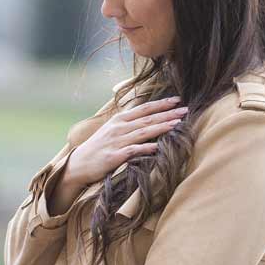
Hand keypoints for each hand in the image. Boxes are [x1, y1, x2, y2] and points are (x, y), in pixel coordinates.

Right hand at [57, 97, 186, 206]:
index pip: (144, 109)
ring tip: (177, 124)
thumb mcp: (112, 130)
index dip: (161, 104)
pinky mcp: (114, 156)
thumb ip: (128, 124)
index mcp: (119, 119)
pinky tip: (158, 147)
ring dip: (161, 127)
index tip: (177, 100)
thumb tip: (147, 118)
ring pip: (143, 132)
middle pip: (147, 119)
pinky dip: (145, 148)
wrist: (78, 164)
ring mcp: (116, 142)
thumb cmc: (98, 148)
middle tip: (186, 110)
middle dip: (168, 114)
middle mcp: (119, 128)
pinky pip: (132, 151)